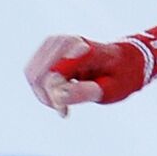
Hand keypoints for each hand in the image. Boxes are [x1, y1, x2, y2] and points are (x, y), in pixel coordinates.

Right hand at [23, 34, 143, 116]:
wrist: (123, 62)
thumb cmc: (119, 77)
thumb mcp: (109, 90)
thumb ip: (85, 92)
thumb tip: (59, 96)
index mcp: (81, 50)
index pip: (53, 76)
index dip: (55, 98)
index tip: (65, 113)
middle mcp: (63, 42)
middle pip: (38, 76)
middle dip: (49, 97)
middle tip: (65, 109)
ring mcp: (53, 43)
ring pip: (33, 75)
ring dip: (44, 94)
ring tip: (63, 102)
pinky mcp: (47, 49)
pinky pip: (33, 73)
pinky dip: (42, 88)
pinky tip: (59, 93)